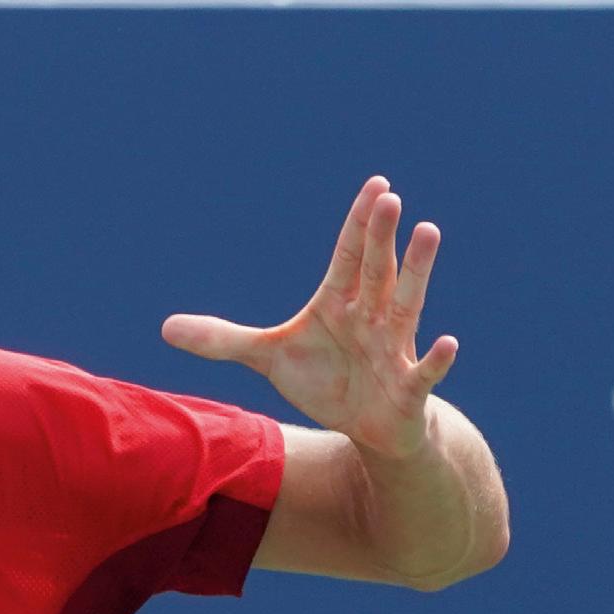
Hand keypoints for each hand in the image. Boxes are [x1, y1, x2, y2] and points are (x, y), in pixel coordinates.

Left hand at [162, 177, 458, 460]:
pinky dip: (437, 360)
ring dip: (418, 272)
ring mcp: (393, 350)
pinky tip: (450, 342)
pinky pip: (424, 372)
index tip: (376, 185)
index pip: (350, 257)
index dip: (359, 224)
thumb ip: (223, 339)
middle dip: (383, 237)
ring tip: (430, 232)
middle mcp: (371, 318)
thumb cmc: (325, 380)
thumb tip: (164, 328)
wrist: (366, 427)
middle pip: (377, 271)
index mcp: (340, 304)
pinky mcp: (407, 388)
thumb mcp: (268, 358)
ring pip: (407, 306)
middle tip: (391, 199)